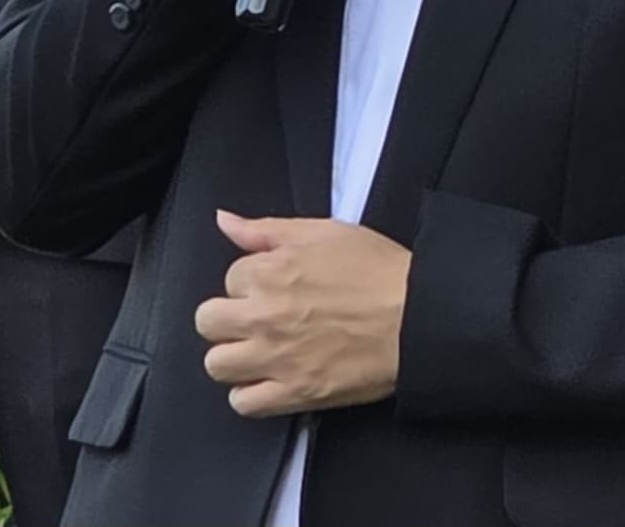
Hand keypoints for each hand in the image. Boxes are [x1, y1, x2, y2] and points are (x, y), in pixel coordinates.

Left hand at [195, 210, 410, 417]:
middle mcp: (265, 315)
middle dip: (228, 316)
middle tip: (256, 316)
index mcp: (271, 270)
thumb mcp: (324, 231)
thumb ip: (267, 228)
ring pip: (217, 364)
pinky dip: (250, 394)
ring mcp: (277, 357)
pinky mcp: (294, 392)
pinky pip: (243, 403)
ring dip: (233, 355)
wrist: (417, 316)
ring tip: (259, 349)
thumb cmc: (378, 270)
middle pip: (208, 321)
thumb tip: (224, 221)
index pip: (229, 277)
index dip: (251, 280)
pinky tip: (269, 378)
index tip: (274, 285)